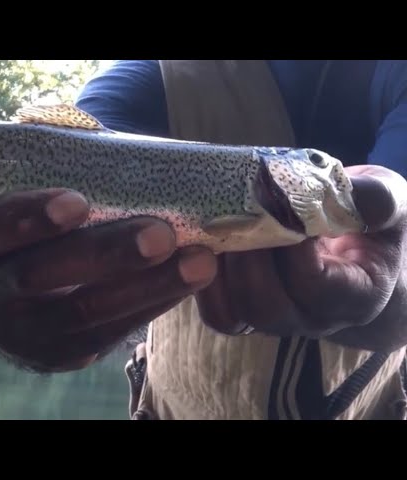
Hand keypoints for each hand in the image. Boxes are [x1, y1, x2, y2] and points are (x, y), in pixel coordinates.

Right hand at [0, 188, 217, 371]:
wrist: (33, 278)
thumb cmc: (38, 218)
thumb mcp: (29, 191)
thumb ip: (52, 172)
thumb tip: (112, 150)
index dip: (23, 219)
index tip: (77, 202)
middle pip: (34, 277)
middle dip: (102, 254)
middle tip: (160, 233)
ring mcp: (17, 334)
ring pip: (80, 314)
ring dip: (144, 286)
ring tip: (198, 261)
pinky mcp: (57, 356)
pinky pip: (107, 335)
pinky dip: (152, 303)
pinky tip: (188, 278)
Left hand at [195, 165, 406, 350]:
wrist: (358, 254)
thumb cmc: (371, 228)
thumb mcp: (388, 206)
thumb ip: (377, 201)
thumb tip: (355, 194)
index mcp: (355, 297)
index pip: (314, 285)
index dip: (290, 249)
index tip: (281, 209)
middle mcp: (312, 318)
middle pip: (264, 306)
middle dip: (245, 257)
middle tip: (239, 215)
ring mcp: (275, 320)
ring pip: (231, 315)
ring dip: (218, 269)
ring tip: (218, 227)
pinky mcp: (246, 313)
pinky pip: (215, 312)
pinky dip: (202, 281)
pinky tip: (205, 244)